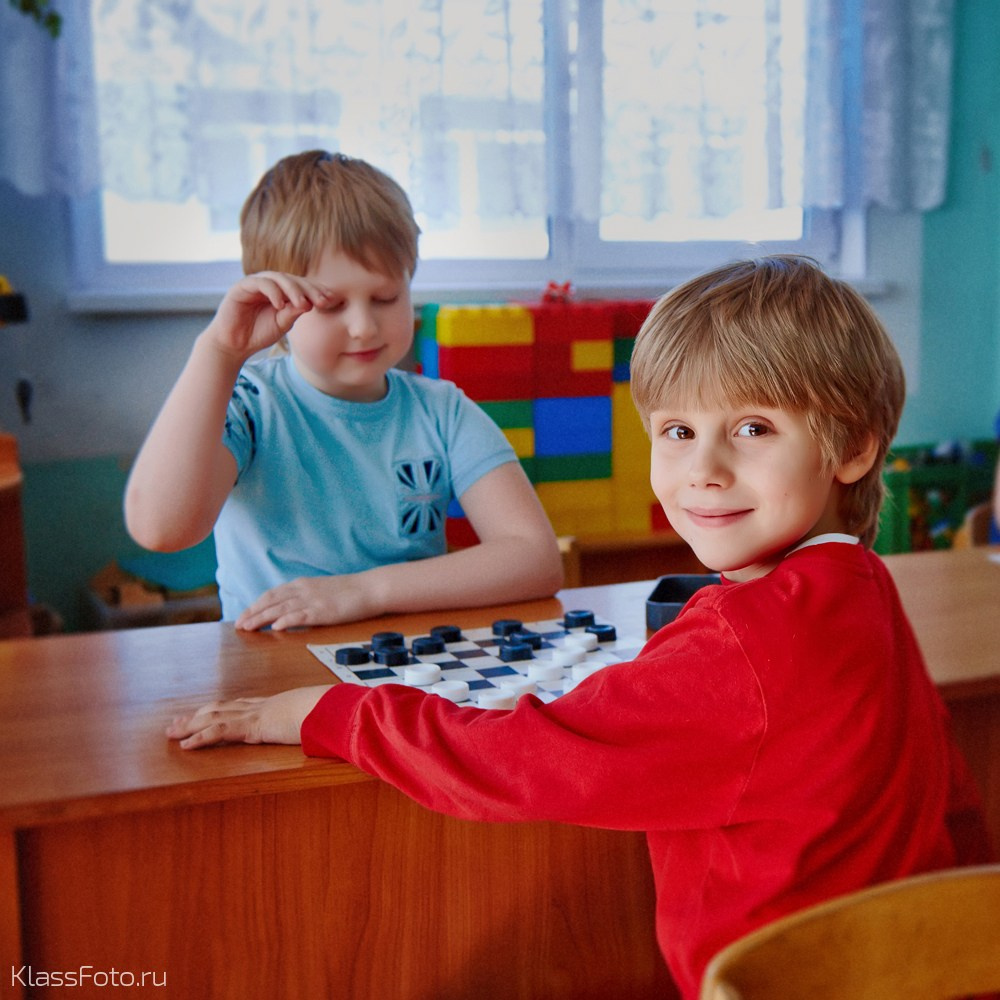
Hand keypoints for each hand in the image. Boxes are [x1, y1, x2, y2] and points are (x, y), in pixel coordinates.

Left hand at [165, 685, 332, 748]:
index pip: (238, 706)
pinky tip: (186, 745)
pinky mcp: (253, 726)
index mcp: (273, 705)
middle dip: (196, 716)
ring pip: (214, 718)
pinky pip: (221, 732)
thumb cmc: (330, 712)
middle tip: (176, 723)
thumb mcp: (318, 719)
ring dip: (190, 725)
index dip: (218, 710)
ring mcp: (255, 715)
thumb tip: (321, 729)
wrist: (332, 707)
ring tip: (171, 732)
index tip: (204, 713)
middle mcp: (259, 706)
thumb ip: (312, 724)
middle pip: (220, 709)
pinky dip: (200, 738)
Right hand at [204, 271, 332, 361]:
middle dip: (309, 289)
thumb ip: (294, 311)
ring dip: (293, 290)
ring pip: (278, 278)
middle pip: (292, 279)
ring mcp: (255, 283)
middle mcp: (269, 284)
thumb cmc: (258, 333)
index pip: (301, 285)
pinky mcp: (242, 287)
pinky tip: (281, 305)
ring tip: (302, 303)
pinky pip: (260, 283)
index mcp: (281, 291)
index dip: (316, 291)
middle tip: (322, 301)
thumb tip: (310, 301)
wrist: (234, 345)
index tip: (331, 301)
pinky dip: (273, 292)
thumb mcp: (283, 323)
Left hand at [235, 573, 379, 630]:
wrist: (370, 588)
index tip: (244, 615)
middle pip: (271, 601)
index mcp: (302, 584)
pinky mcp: (323, 611)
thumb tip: (292, 608)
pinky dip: (286, 621)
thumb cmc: (350, 591)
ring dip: (262, 618)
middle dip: (253, 613)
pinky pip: (301, 615)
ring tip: (248, 627)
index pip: (272, 594)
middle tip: (238, 625)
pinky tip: (276, 627)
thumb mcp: (322, 590)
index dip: (256, 605)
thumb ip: (306, 597)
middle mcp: (303, 590)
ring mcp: (313, 600)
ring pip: (281, 608)